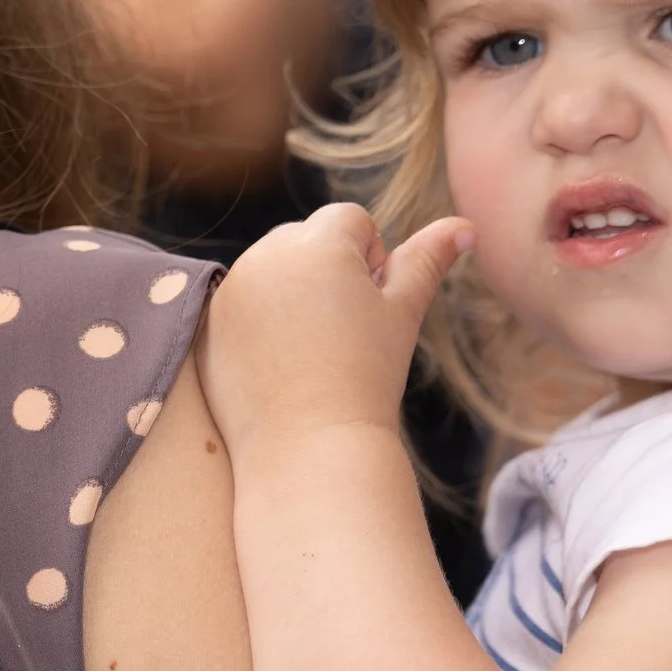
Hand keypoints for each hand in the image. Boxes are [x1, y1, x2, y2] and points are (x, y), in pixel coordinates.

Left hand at [197, 203, 471, 462]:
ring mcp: (230, 289)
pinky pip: (238, 302)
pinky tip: (276, 364)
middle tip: (339, 333)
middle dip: (326, 270)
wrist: (308, 449)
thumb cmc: (367, 378)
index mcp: (319, 243)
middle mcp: (266, 255)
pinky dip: (256, 322)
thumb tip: (465, 227)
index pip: (349, 220)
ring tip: (309, 351)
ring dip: (290, 292)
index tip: (367, 311)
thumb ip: (428, 260)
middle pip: (304, 238)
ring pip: (270, 269)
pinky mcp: (205, 323)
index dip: (370, 262)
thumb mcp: (403, 313)